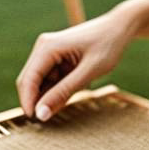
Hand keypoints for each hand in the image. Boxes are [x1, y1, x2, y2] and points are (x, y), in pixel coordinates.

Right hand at [15, 5, 136, 120]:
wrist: (120, 27)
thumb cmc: (108, 45)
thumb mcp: (89, 71)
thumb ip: (63, 92)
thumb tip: (40, 114)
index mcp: (48, 47)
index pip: (28, 80)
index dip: (29, 103)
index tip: (38, 122)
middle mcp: (43, 47)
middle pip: (29, 82)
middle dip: (38, 100)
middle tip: (56, 114)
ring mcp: (49, 51)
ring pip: (39, 83)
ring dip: (50, 95)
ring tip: (77, 91)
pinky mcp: (56, 57)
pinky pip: (50, 79)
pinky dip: (58, 89)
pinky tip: (77, 86)